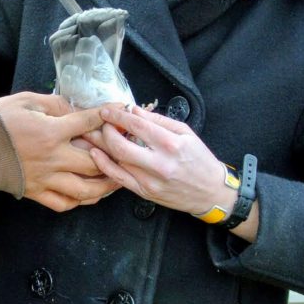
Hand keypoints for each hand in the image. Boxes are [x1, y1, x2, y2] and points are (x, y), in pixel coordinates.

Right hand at [0, 91, 118, 211]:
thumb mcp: (26, 101)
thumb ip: (54, 104)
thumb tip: (76, 108)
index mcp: (51, 132)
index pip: (88, 122)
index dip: (108, 114)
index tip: (122, 109)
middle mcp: (53, 158)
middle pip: (95, 162)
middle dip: (116, 157)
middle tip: (128, 152)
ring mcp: (46, 179)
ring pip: (85, 190)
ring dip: (105, 186)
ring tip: (117, 180)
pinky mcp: (37, 193)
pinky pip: (64, 204)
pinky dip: (80, 201)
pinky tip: (89, 194)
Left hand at [89, 104, 230, 215]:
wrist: (211, 192)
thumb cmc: (200, 160)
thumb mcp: (186, 133)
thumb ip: (159, 120)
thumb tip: (134, 110)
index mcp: (171, 144)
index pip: (136, 125)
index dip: (117, 116)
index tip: (106, 110)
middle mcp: (159, 163)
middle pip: (120, 145)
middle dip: (105, 131)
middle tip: (100, 123)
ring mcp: (151, 181)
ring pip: (117, 161)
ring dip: (101, 146)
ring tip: (92, 135)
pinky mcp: (145, 193)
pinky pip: (118, 179)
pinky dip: (104, 165)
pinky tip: (96, 154)